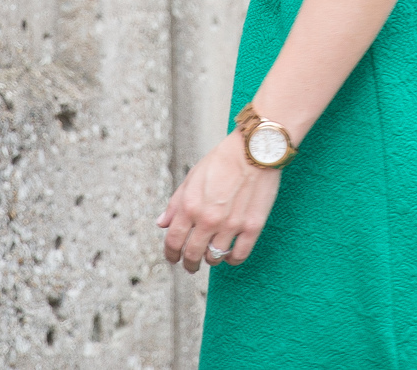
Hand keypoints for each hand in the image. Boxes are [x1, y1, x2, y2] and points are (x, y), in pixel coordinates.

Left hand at [159, 130, 281, 273]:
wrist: (255, 149)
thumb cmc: (223, 160)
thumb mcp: (192, 177)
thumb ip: (176, 203)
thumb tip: (162, 223)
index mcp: (190, 205)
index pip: (173, 241)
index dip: (170, 254)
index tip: (173, 258)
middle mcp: (208, 218)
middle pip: (192, 254)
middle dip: (188, 264)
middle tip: (191, 266)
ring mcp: (230, 225)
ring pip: (214, 257)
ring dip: (210, 259)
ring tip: (211, 256)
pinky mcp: (251, 227)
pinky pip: (238, 255)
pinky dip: (232, 259)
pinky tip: (230, 254)